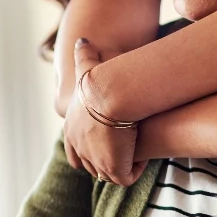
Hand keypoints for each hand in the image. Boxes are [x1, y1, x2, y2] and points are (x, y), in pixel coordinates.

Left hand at [63, 38, 146, 185]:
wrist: (110, 95)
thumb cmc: (100, 81)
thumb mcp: (88, 68)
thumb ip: (83, 56)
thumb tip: (82, 40)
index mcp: (72, 131)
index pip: (75, 153)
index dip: (89, 151)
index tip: (107, 143)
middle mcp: (80, 149)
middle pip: (91, 167)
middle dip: (107, 161)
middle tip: (125, 150)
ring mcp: (96, 161)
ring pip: (109, 174)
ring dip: (123, 165)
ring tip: (137, 153)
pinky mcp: (114, 168)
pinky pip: (126, 177)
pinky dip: (136, 169)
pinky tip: (145, 156)